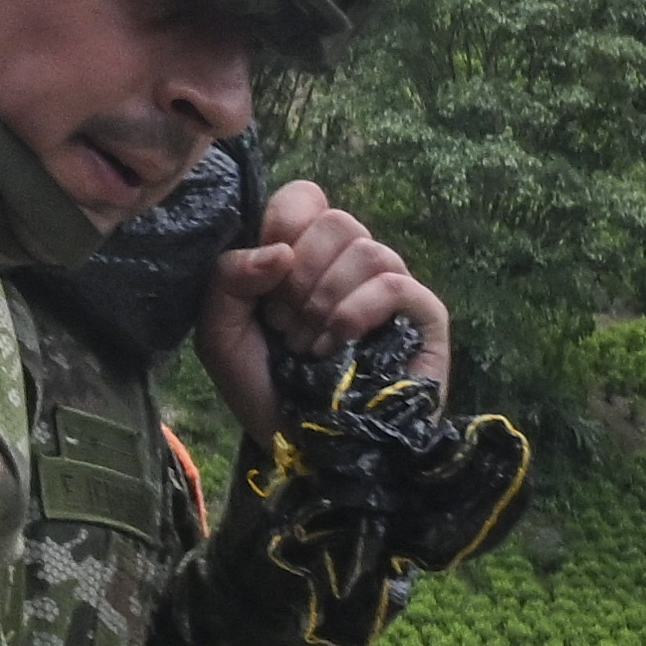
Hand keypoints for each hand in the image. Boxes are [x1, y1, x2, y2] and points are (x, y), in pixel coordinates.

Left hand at [196, 175, 451, 443]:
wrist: (307, 448)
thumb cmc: (266, 390)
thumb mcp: (221, 335)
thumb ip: (228, 281)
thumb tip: (279, 252)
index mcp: (307, 256)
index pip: (305, 197)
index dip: (282, 226)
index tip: (267, 278)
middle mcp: (353, 264)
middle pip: (337, 220)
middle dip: (299, 276)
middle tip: (285, 324)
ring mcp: (393, 288)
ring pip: (368, 249)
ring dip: (325, 301)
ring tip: (309, 345)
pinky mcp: (425, 316)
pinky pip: (394, 283)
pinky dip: (355, 311)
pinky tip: (337, 344)